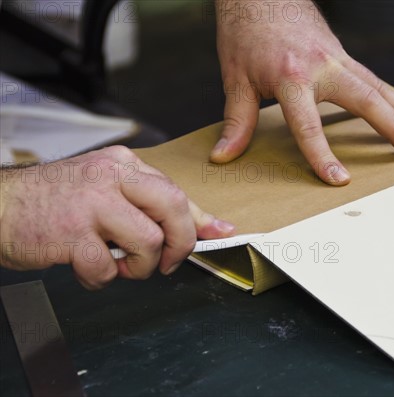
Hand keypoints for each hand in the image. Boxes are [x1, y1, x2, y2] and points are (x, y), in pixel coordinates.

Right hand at [0, 146, 234, 289]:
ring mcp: (91, 202)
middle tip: (168, 262)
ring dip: (140, 266)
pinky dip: (102, 278)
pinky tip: (87, 269)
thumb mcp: (105, 189)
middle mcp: (111, 177)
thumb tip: (201, 225)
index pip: (175, 191)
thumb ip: (147, 204)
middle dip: (180, 243)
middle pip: (173, 207)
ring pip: (149, 241)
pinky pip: (108, 267)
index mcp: (122, 164)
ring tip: (118, 264)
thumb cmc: (54, 202)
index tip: (220, 233)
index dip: (201, 218)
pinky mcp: (72, 232)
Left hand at [211, 0, 393, 185]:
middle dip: (393, 128)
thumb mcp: (234, 77)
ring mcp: (337, 58)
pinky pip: (373, 78)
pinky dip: (393, 95)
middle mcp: (322, 66)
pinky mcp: (341, 55)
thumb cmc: (246, 31)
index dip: (322, 155)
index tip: (339, 180)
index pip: (309, 125)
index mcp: (291, 75)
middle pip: (366, 99)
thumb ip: (236, 120)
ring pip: (380, 86)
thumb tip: (224, 155)